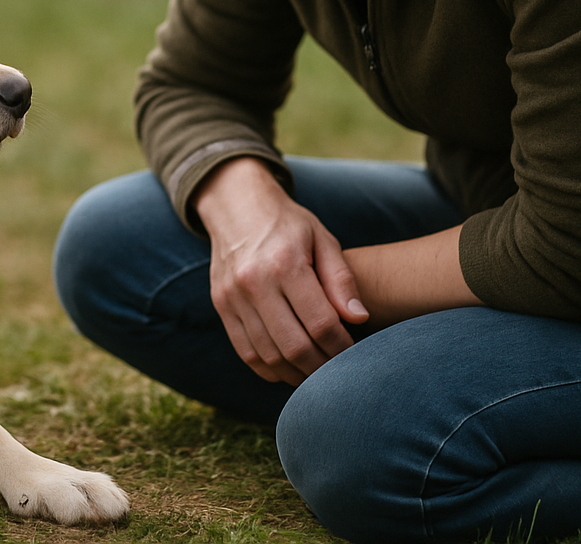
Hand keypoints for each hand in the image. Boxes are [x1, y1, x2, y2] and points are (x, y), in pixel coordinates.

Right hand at [192, 158, 368, 384]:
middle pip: (294, 346)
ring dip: (297, 374)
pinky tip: (290, 368)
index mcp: (285, 264)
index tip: (355, 352)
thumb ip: (341, 280)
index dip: (342, 346)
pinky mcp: (221, 306)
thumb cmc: (288, 224)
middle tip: (340, 371)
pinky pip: (246, 352)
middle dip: (322, 367)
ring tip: (318, 373)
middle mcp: (254, 283)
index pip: (320, 323)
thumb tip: (359, 319)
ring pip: (269, 356)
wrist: (236, 206)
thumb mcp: (322, 239)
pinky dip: (270, 369)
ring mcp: (233, 297)